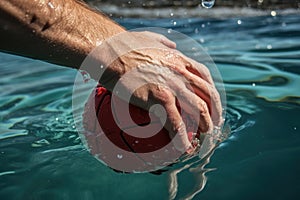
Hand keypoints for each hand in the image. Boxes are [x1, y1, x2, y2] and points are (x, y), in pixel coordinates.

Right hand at [90, 31, 222, 151]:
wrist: (109, 50)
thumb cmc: (124, 44)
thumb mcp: (150, 37)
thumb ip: (164, 42)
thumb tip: (172, 45)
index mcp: (179, 59)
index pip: (204, 77)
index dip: (211, 92)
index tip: (211, 103)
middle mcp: (180, 72)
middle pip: (207, 94)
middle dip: (214, 111)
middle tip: (213, 124)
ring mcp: (172, 85)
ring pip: (198, 109)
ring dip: (204, 124)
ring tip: (205, 136)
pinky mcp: (158, 97)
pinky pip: (174, 122)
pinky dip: (181, 136)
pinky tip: (182, 146)